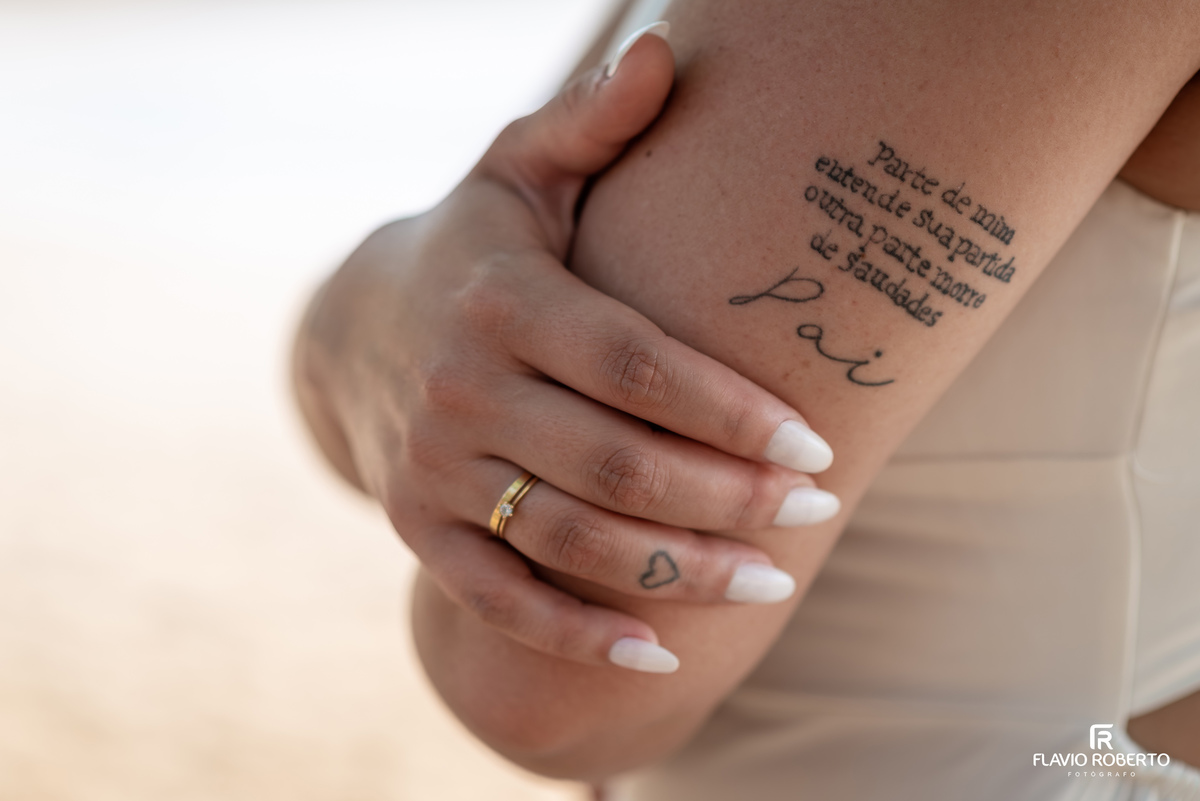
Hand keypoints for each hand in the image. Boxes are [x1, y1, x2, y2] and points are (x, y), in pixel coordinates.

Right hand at [293, 24, 838, 671]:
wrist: (360, 326)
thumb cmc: (479, 246)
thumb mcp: (519, 172)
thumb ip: (592, 126)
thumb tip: (666, 49)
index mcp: (502, 297)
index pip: (635, 365)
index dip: (729, 412)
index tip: (814, 446)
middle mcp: (461, 388)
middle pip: (616, 464)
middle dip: (726, 500)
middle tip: (815, 517)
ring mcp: (432, 467)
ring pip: (569, 539)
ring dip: (677, 573)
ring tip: (770, 584)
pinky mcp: (417, 526)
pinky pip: (499, 596)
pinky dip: (577, 633)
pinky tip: (659, 653)